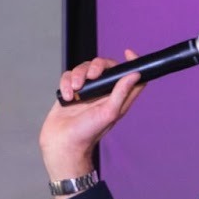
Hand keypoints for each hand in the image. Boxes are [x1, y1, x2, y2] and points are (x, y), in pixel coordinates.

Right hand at [38, 49, 143, 183]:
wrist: (62, 144)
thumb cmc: (87, 134)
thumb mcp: (109, 113)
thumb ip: (122, 93)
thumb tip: (135, 74)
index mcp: (116, 98)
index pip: (130, 76)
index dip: (132, 63)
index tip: (128, 53)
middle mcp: (102, 93)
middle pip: (104, 66)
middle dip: (97, 66)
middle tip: (92, 76)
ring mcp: (85, 92)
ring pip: (84, 69)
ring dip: (77, 76)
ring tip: (75, 91)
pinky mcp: (70, 92)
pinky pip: (68, 77)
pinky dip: (66, 84)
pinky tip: (67, 97)